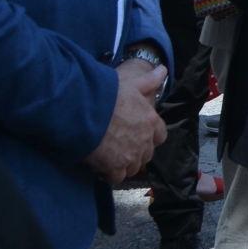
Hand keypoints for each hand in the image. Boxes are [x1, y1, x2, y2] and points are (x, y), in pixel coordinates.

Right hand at [85, 58, 166, 184]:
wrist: (84, 110)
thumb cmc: (107, 95)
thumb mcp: (131, 84)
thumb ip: (149, 81)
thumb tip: (163, 70)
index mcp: (150, 120)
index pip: (160, 135)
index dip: (150, 137)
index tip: (138, 136)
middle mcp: (145, 140)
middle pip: (146, 154)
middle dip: (135, 152)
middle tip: (118, 147)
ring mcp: (131, 155)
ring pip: (132, 167)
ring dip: (122, 165)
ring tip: (107, 158)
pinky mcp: (115, 167)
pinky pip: (116, 177)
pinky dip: (108, 174)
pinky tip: (98, 167)